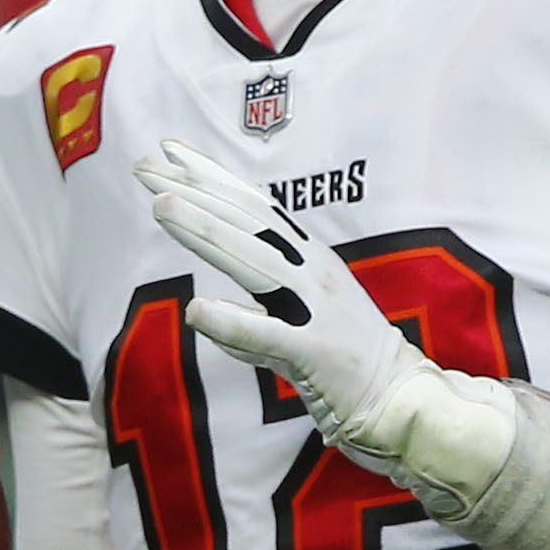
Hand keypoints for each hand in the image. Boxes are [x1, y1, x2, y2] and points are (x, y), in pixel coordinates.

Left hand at [135, 137, 485, 495]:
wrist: (404, 399)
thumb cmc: (348, 362)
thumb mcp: (299, 322)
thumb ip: (252, 317)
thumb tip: (205, 315)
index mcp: (309, 260)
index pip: (254, 207)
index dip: (212, 177)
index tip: (169, 150)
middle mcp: (312, 272)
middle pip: (247, 222)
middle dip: (194, 190)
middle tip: (145, 167)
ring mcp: (315, 310)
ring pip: (253, 261)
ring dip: (206, 231)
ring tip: (162, 205)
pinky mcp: (315, 354)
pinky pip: (268, 336)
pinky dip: (233, 322)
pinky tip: (197, 311)